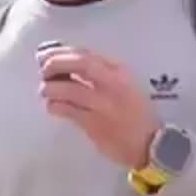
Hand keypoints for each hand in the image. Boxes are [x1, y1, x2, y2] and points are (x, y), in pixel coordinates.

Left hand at [37, 45, 159, 169]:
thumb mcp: (123, 84)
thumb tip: (65, 63)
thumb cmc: (135, 113)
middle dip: (55, 63)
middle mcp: (113, 84)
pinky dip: (55, 106)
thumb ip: (100, 73)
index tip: (46, 55)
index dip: (61, 52)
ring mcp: (103, 104)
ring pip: (69, 88)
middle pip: (79, 64)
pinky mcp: (94, 124)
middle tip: (43, 71)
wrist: (151, 144)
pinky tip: (53, 106)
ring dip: (50, 88)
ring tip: (46, 91)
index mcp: (120, 71)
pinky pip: (67, 110)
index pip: (86, 53)